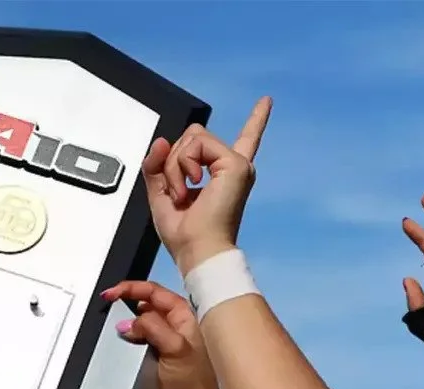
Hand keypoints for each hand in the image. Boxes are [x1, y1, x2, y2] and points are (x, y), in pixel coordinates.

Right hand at [102, 280, 222, 388]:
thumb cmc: (192, 379)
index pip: (155, 291)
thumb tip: (127, 322)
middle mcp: (175, 326)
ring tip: (117, 333)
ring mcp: (165, 341)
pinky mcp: (156, 357)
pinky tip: (124, 350)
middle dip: (126, 306)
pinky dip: (129, 345)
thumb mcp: (174, 348)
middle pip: (146, 306)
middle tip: (110, 312)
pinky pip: (138, 344)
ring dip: (127, 327)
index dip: (131, 288)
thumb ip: (151, 328)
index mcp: (184, 317)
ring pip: (140, 325)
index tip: (109, 294)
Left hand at [143, 98, 270, 273]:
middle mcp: (233, 166)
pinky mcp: (234, 163)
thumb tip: (161, 140)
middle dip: (172, 161)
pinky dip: (182, 166)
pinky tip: (192, 186)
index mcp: (223, 174)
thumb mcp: (160, 194)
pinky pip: (194, 145)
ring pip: (190, 138)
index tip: (266, 101)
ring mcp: (236, 163)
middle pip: (192, 135)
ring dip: (174, 168)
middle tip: (178, 193)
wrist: (197, 252)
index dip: (256, 120)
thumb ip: (156, 166)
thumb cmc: (184, 235)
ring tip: (183, 194)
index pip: (242, 140)